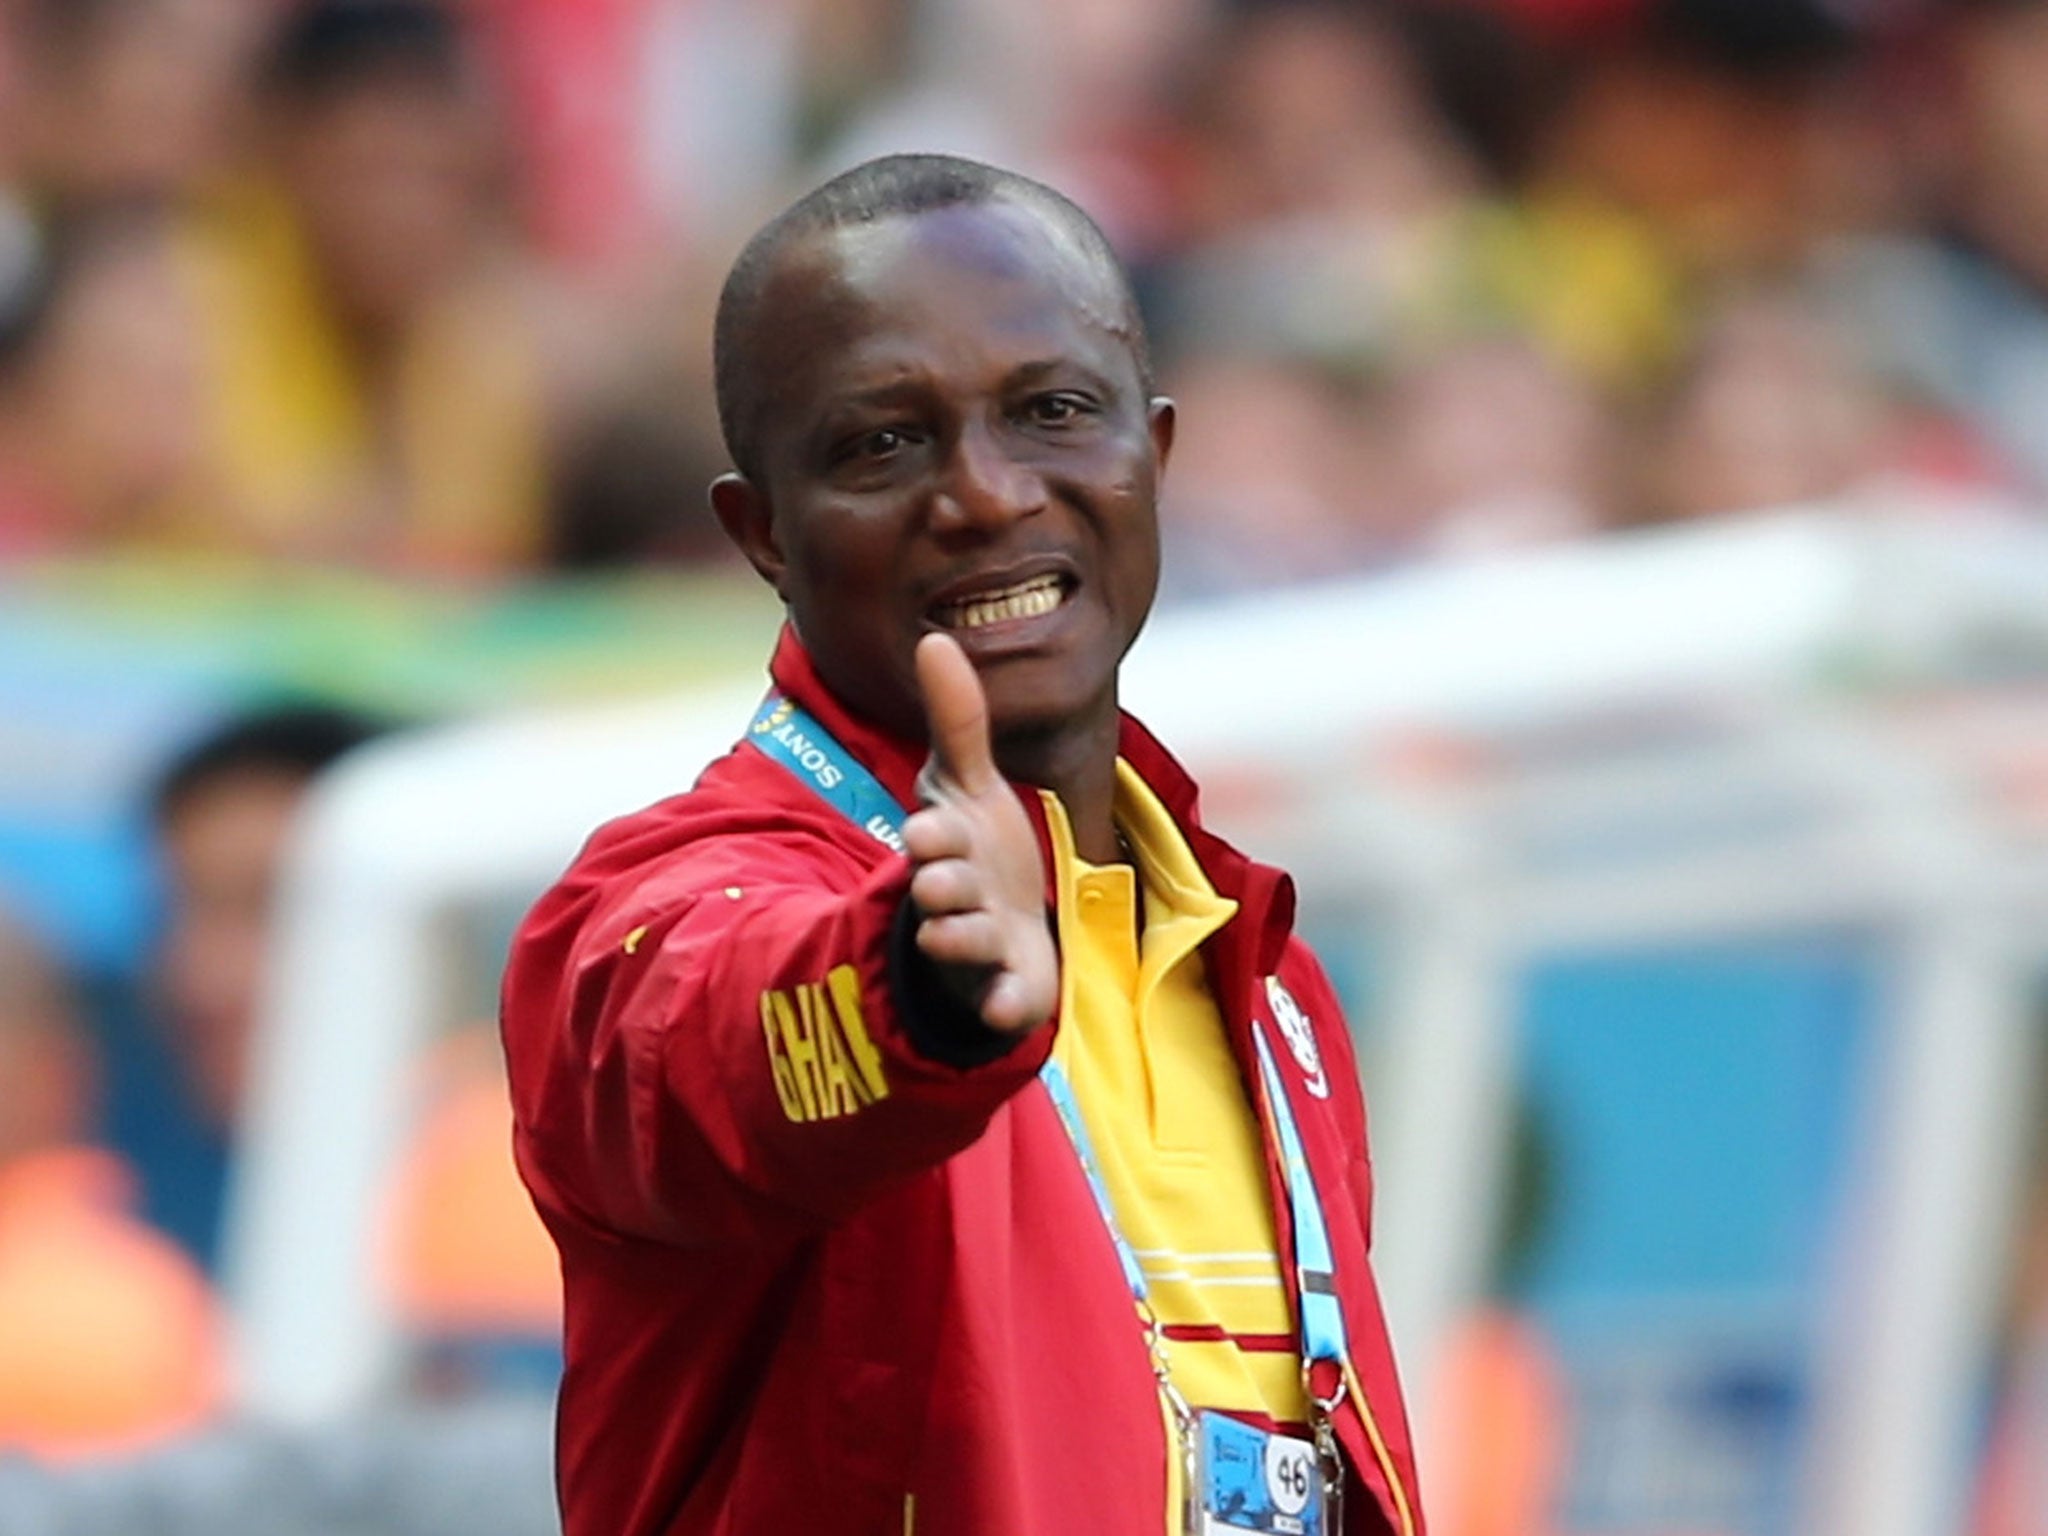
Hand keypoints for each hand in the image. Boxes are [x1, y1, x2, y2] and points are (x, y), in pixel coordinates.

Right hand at [900, 633, 1057, 1034]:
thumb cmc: (976, 847)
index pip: (930, 838)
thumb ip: (957, 720)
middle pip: (939, 891)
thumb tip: (934, 638)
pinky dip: (1004, 1006)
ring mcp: (978, 943)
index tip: (927, 830)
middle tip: (941, 882)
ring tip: (958, 932)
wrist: (1002, 924)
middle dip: (940, 885)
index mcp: (946, 846)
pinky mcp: (1007, 984)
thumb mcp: (969, 783)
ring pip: (961, 944)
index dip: (931, 835)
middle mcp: (955, 896)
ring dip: (960, 939)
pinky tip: (1009, 1009)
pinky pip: (1001, 1000)